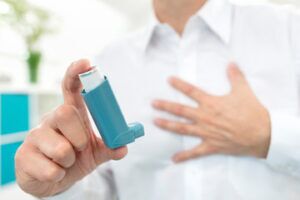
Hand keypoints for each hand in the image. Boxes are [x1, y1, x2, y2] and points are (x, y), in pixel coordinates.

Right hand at [15, 59, 126, 196]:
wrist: (53, 179)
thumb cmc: (75, 159)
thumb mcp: (96, 153)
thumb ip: (110, 147)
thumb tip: (123, 146)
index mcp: (70, 114)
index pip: (70, 88)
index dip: (77, 74)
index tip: (87, 63)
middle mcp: (51, 119)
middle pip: (65, 113)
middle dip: (79, 137)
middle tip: (80, 148)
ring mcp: (35, 136)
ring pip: (60, 148)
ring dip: (70, 161)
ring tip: (65, 163)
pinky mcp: (23, 155)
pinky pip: (50, 170)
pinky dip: (59, 175)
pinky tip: (54, 172)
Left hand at [152, 63, 270, 162]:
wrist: (262, 134)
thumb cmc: (253, 112)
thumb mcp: (244, 90)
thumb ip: (235, 76)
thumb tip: (231, 64)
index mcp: (211, 103)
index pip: (191, 91)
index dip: (179, 85)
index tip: (169, 80)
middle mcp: (205, 117)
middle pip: (180, 110)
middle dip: (165, 106)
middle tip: (153, 103)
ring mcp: (206, 132)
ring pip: (182, 128)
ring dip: (168, 125)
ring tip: (155, 122)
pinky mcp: (211, 146)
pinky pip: (195, 152)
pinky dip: (184, 156)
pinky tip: (174, 158)